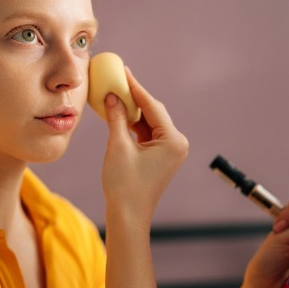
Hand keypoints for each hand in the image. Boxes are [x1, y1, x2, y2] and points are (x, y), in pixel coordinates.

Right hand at [101, 67, 188, 226]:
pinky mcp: (160, 157)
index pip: (152, 106)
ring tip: (114, 94)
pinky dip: (133, 125)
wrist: (128, 216)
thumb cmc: (125, 186)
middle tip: (117, 79)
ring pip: (149, 122)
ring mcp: (170, 151)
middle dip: (134, 97)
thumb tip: (112, 96)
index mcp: (173, 140)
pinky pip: (147, 134)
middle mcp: (176, 144)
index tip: (123, 71)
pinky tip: (119, 114)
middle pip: (153, 112)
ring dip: (132, 111)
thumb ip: (117, 118)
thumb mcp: (118, 146)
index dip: (134, 87)